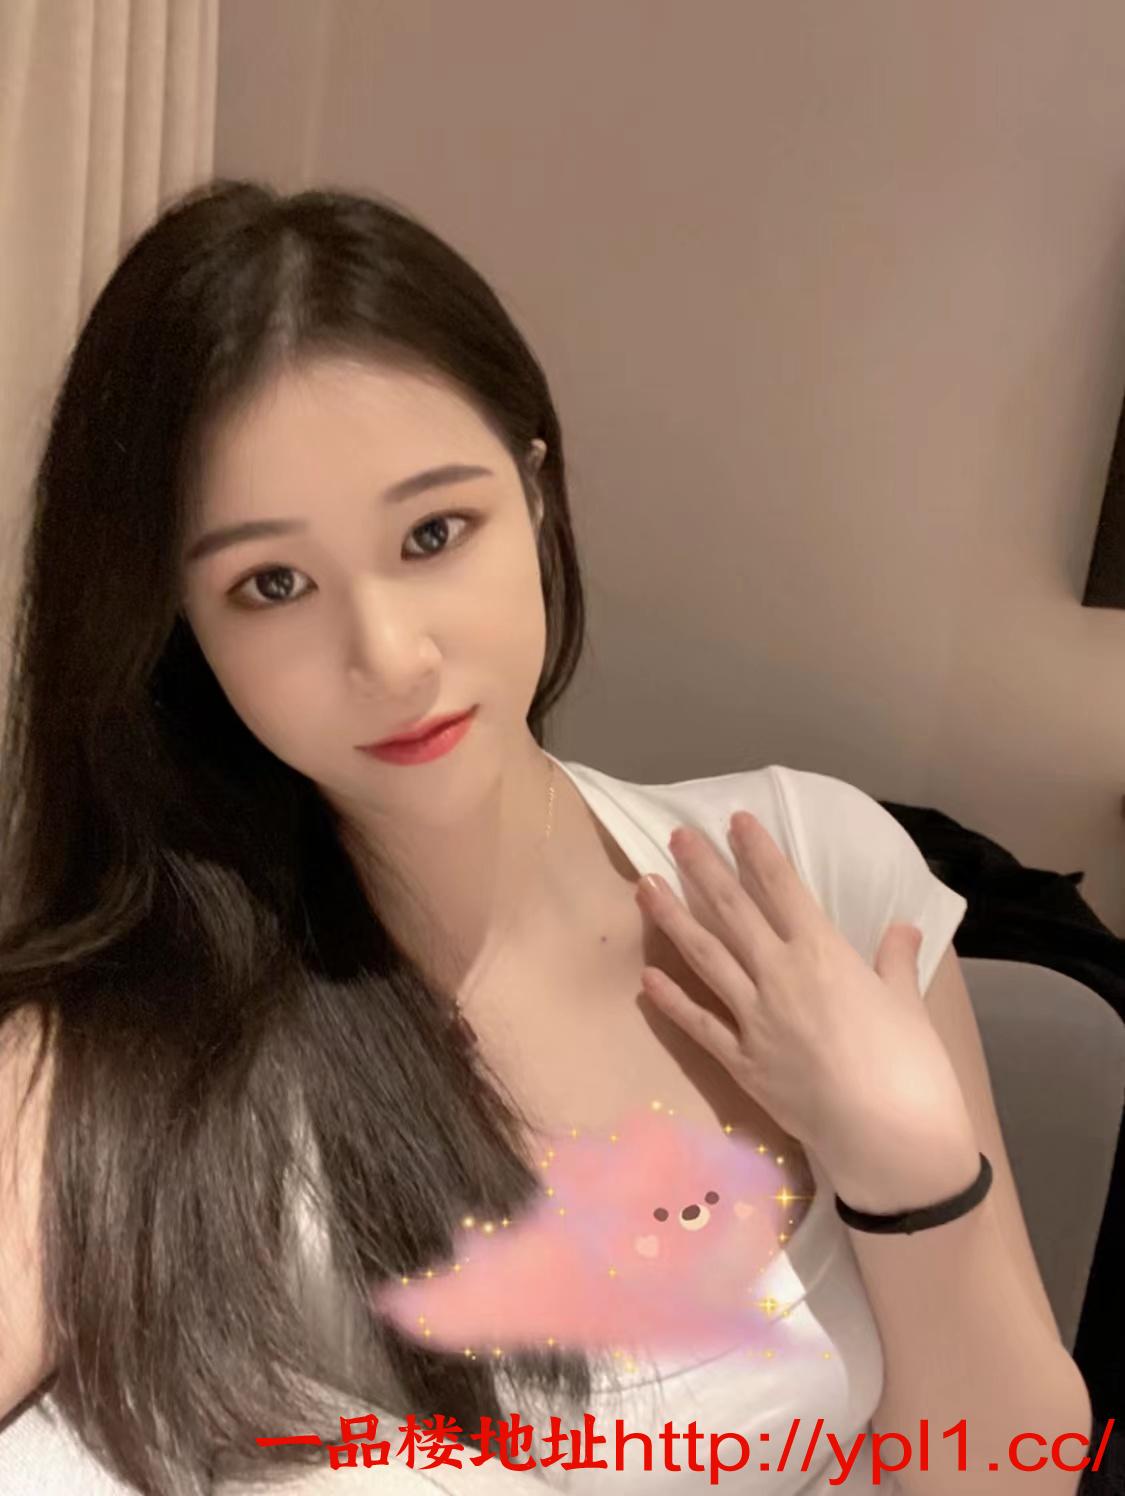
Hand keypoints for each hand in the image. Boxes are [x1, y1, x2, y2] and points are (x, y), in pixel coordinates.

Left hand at [635, 812, 978, 1207]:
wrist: (890, 1137)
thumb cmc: (911, 1065)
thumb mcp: (908, 1003)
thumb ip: (895, 962)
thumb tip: (903, 928)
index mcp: (824, 953)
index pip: (782, 887)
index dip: (758, 851)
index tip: (735, 820)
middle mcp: (780, 975)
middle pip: (732, 911)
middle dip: (702, 869)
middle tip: (675, 836)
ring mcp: (755, 1018)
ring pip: (704, 956)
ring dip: (672, 918)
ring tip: (643, 886)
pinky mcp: (742, 1061)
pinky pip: (699, 1024)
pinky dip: (672, 1000)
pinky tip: (646, 978)